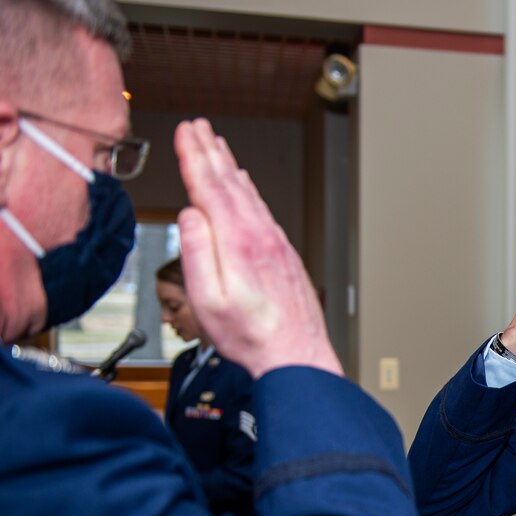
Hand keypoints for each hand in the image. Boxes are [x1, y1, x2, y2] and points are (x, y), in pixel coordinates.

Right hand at [174, 119, 342, 378]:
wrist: (298, 356)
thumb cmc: (252, 337)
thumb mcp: (209, 300)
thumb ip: (196, 253)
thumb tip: (189, 215)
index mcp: (238, 243)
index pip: (210, 188)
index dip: (195, 156)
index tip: (186, 132)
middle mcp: (261, 237)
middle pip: (231, 184)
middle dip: (212, 152)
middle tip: (199, 126)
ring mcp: (276, 245)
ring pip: (250, 195)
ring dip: (231, 167)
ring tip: (218, 147)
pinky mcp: (285, 255)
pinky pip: (263, 211)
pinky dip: (250, 191)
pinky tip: (246, 187)